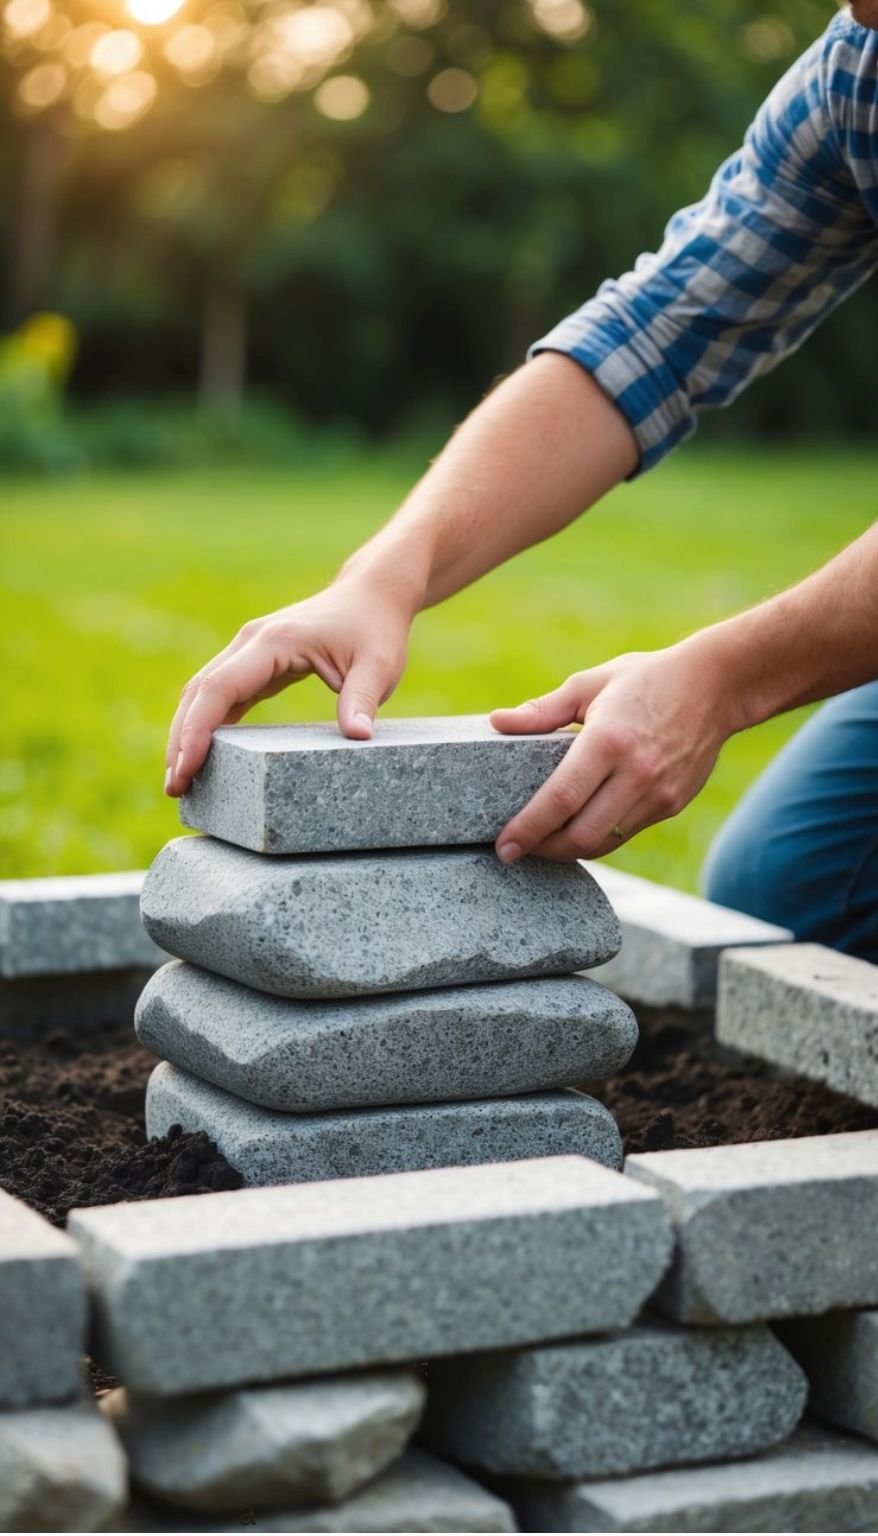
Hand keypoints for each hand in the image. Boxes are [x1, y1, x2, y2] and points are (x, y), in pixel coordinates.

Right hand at [165, 577, 411, 795]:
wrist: (371, 594)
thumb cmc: (375, 629)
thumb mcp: (378, 665)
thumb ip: (363, 699)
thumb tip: (358, 737)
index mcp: (274, 642)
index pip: (220, 687)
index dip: (198, 730)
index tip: (186, 767)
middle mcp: (251, 643)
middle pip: (199, 693)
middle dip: (181, 740)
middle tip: (175, 787)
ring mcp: (249, 651)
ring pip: (203, 694)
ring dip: (187, 734)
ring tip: (180, 780)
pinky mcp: (256, 663)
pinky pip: (222, 695)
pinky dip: (207, 725)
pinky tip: (202, 756)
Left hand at [490, 639, 735, 861]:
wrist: (716, 686)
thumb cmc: (644, 680)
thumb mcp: (590, 684)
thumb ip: (542, 711)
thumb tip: (497, 722)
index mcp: (608, 740)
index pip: (561, 798)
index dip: (529, 828)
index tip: (505, 846)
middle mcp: (636, 773)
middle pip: (581, 835)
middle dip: (543, 850)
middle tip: (517, 848)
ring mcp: (658, 793)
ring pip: (604, 843)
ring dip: (568, 850)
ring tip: (542, 842)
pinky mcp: (671, 804)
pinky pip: (625, 834)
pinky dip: (597, 838)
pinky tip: (578, 829)